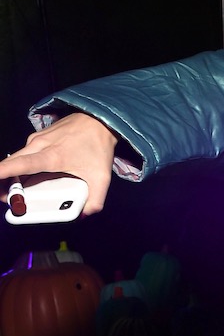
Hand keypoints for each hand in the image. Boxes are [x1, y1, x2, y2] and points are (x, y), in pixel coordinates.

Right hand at [0, 113, 117, 215]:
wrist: (99, 120)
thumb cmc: (97, 145)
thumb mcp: (101, 177)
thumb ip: (95, 200)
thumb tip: (84, 214)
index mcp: (51, 156)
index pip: (20, 165)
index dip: (3, 173)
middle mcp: (38, 145)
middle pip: (12, 165)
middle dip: (4, 182)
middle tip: (8, 198)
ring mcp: (36, 139)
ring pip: (17, 159)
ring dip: (13, 175)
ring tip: (18, 191)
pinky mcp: (38, 138)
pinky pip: (25, 154)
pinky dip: (22, 167)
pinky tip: (32, 177)